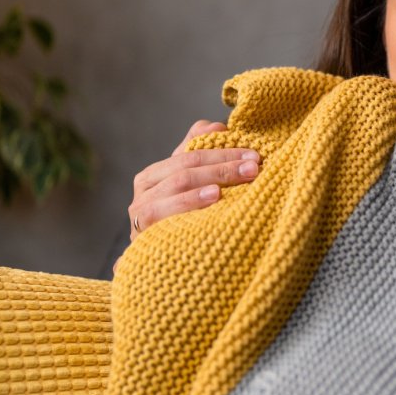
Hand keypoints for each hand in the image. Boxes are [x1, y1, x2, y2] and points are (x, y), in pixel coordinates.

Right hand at [127, 120, 260, 240]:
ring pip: (176, 185)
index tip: (254, 155)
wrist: (162, 268)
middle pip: (186, 169)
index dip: (223, 151)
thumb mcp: (192, 186)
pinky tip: (213, 199)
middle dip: (223, 166)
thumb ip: (200, 152)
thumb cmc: (183, 220)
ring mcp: (141, 214)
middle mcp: (144, 192)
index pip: (190, 154)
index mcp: (153, 175)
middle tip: (254, 168)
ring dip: (208, 180)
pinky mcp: (142, 234)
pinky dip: (189, 202)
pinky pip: (164, 213)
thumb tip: (217, 126)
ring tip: (234, 180)